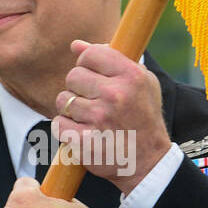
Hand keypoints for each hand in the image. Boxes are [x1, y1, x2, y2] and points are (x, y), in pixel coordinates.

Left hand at [54, 40, 172, 193]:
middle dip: (79, 88)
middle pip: (73, 75)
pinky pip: (58, 124)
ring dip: (72, 109)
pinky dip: (66, 129)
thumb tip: (75, 45)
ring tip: (90, 118)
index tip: (94, 76)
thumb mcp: (141, 83)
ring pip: (62, 100)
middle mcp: (115, 95)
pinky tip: (83, 133)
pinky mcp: (84, 141)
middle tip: (93, 101)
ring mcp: (98, 119)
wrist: (149, 162)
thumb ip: (111, 59)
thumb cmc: (143, 118)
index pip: (90, 54)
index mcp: (131, 76)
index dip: (87, 64)